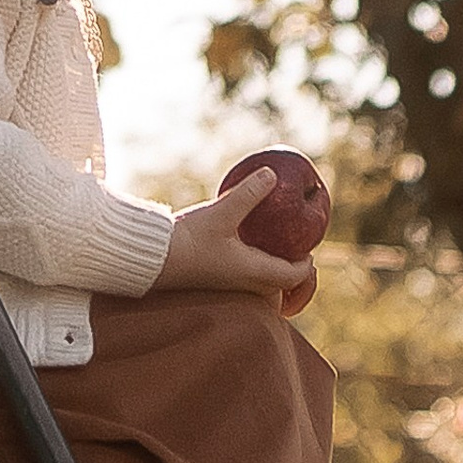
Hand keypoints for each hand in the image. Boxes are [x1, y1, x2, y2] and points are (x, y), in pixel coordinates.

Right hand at [150, 169, 319, 317]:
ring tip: (270, 249)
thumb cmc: (189, 240)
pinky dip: (251, 268)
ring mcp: (226, 285)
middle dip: (290, 273)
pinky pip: (242, 279)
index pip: (290, 277)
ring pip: (258, 286)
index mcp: (252, 273)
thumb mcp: (221, 212)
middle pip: (277, 287)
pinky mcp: (212, 280)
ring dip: (270, 271)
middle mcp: (242, 285)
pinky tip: (240, 245)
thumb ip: (248, 193)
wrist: (152, 259)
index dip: (305, 267)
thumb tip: (273, 175)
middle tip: (295, 250)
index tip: (310, 252)